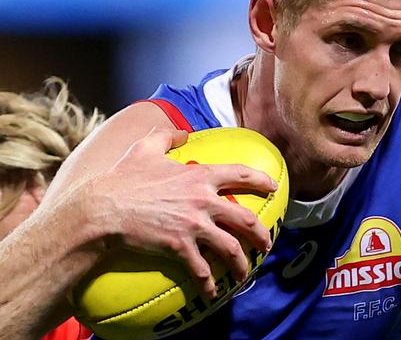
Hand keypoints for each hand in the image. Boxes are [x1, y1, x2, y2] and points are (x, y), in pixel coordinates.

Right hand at [77, 127, 277, 297]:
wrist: (102, 209)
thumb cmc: (123, 177)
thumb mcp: (146, 148)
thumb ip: (168, 136)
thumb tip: (184, 132)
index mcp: (200, 175)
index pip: (240, 174)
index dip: (261, 180)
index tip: (274, 187)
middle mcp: (203, 200)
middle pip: (245, 219)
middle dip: (261, 234)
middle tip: (267, 243)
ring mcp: (193, 225)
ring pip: (230, 248)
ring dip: (242, 263)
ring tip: (245, 273)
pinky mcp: (179, 246)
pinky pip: (202, 269)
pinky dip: (209, 284)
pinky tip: (211, 293)